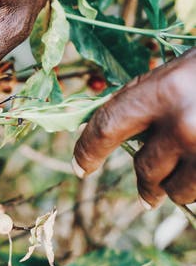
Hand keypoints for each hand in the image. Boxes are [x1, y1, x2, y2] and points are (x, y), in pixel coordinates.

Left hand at [73, 48, 195, 207]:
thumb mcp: (177, 73)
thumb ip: (145, 100)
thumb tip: (112, 132)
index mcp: (162, 91)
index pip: (106, 127)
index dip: (87, 151)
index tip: (80, 167)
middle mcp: (183, 124)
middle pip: (144, 169)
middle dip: (145, 181)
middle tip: (147, 189)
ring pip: (175, 191)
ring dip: (177, 187)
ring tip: (191, 170)